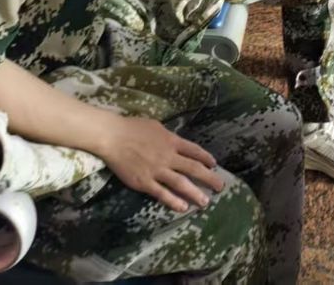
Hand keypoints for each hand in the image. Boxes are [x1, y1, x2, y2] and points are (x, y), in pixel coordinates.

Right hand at [97, 115, 222, 212]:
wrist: (113, 137)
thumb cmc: (133, 127)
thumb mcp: (156, 126)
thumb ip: (168, 136)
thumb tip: (176, 142)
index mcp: (171, 140)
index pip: (194, 150)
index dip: (205, 158)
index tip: (214, 164)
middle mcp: (168, 156)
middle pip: (193, 168)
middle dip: (209, 178)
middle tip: (220, 186)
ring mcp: (157, 170)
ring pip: (181, 184)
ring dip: (195, 193)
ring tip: (205, 202)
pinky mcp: (145, 182)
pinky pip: (162, 193)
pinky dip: (174, 201)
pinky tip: (183, 207)